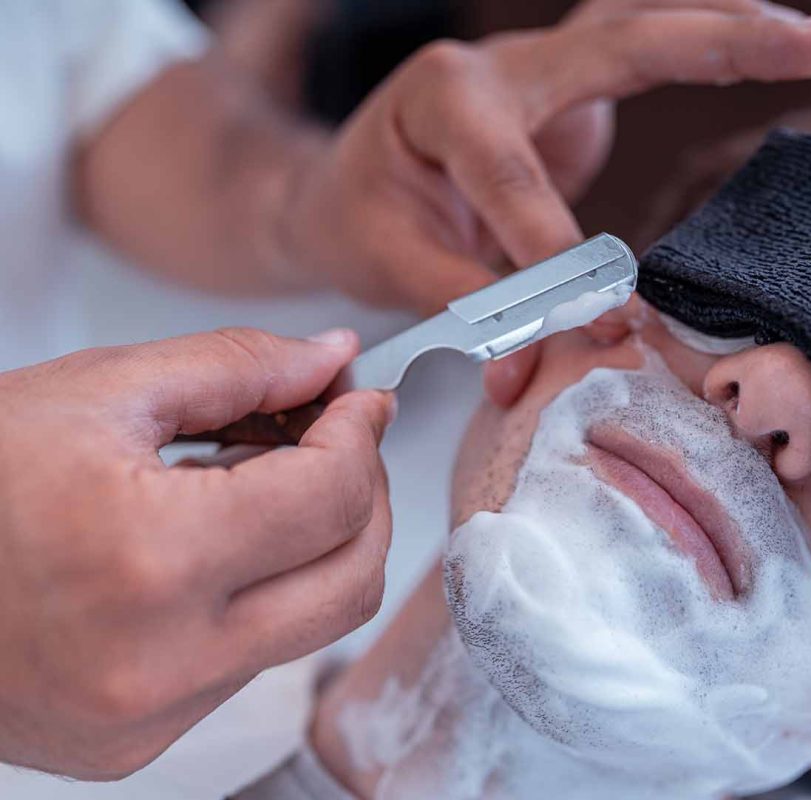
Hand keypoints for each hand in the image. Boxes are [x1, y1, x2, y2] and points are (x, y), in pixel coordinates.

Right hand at [0, 329, 393, 779]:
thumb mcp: (98, 393)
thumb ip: (238, 367)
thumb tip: (333, 360)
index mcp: (149, 560)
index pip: (332, 497)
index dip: (361, 433)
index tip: (355, 401)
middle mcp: (159, 662)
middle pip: (351, 579)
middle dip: (364, 497)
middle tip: (334, 441)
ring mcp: (149, 719)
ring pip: (310, 625)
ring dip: (313, 548)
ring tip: (251, 487)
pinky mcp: (136, 747)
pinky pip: (249, 665)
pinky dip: (260, 597)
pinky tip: (210, 547)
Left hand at [278, 0, 810, 313]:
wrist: (342, 180)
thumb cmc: (363, 216)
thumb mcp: (389, 262)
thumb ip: (465, 307)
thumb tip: (526, 373)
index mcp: (444, 100)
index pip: (512, 174)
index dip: (556, 250)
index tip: (605, 320)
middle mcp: (501, 63)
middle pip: (617, 39)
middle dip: (717, 44)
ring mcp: (540, 64)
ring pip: (639, 24)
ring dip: (729, 26)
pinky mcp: (567, 83)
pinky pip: (640, 45)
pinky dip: (703, 38)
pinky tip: (763, 39)